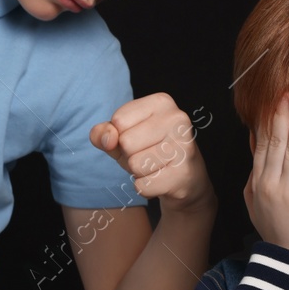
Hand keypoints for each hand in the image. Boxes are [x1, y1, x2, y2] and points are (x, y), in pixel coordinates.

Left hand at [90, 93, 213, 211]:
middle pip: (126, 142)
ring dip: (138, 172)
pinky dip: (146, 187)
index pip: (118, 120)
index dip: (120, 136)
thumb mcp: (121, 138)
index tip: (139, 139)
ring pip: (135, 165)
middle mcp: (177, 118)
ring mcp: (184, 145)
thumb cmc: (149, 151)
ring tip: (156, 167)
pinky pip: (144, 185)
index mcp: (161, 102)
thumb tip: (107, 139)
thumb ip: (103, 132)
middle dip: (129, 156)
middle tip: (149, 156)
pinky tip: (162, 180)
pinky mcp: (184, 172)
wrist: (185, 178)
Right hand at [242, 93, 288, 260]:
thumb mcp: (254, 201)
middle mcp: (272, 185)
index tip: (277, 101)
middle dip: (285, 116)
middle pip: (279, 143)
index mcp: (259, 183)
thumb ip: (255, 170)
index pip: (265, 144)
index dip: (270, 121)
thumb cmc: (276, 229)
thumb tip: (254, 138)